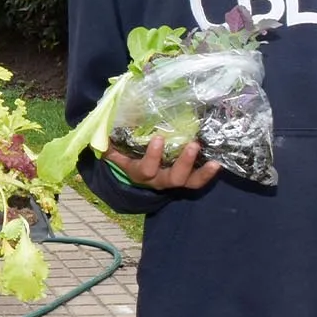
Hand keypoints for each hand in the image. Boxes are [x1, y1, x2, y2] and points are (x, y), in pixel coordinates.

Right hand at [104, 136, 222, 191]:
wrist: (136, 175)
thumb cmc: (125, 156)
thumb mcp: (115, 153)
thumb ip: (108, 145)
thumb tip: (98, 134)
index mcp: (139, 173)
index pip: (146, 169)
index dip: (153, 156)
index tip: (158, 138)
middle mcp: (158, 180)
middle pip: (172, 178)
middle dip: (183, 163)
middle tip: (192, 144)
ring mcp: (173, 180)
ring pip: (188, 182)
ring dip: (201, 172)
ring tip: (213, 161)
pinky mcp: (185, 178)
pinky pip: (197, 181)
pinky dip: (207, 174)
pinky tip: (217, 162)